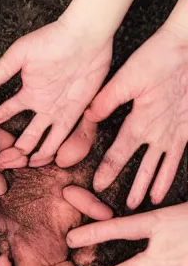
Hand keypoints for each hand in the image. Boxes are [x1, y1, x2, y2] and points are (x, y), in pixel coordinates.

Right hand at [0, 20, 111, 167]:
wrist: (84, 37)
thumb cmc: (51, 40)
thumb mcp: (18, 56)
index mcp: (27, 93)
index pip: (4, 114)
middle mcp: (41, 106)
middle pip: (24, 136)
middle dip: (11, 150)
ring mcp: (57, 112)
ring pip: (40, 141)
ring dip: (28, 154)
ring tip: (16, 166)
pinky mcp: (74, 114)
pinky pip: (61, 138)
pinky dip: (50, 151)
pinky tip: (38, 161)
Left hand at [86, 27, 187, 207]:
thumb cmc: (159, 59)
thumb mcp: (128, 77)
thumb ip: (106, 100)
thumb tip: (87, 116)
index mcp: (140, 122)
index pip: (119, 154)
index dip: (108, 170)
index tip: (98, 185)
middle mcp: (160, 132)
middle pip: (144, 166)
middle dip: (135, 186)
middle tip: (125, 207)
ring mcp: (178, 131)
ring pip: (164, 164)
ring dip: (156, 183)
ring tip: (149, 202)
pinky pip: (181, 154)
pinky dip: (174, 168)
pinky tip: (171, 178)